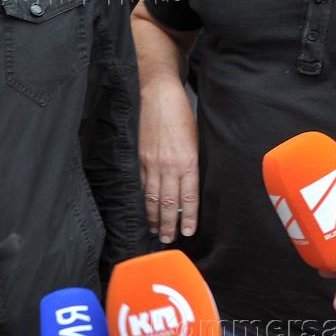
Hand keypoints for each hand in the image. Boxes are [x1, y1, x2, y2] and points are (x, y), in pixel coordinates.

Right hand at [139, 79, 198, 242]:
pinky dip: (143, 199)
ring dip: (153, 217)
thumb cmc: (181, 114)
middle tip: (168, 239)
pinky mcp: (140, 158)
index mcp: (187, 161)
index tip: (188, 232)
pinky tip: (144, 209)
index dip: (188, 218)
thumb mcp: (196, 140)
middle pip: (168, 203)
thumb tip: (192, 185)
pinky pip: (141, 184)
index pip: (188, 198)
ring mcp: (151, 163)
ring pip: (152, 197)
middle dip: (168, 224)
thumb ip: (193, 164)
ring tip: (155, 231)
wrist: (158, 95)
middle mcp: (169, 166)